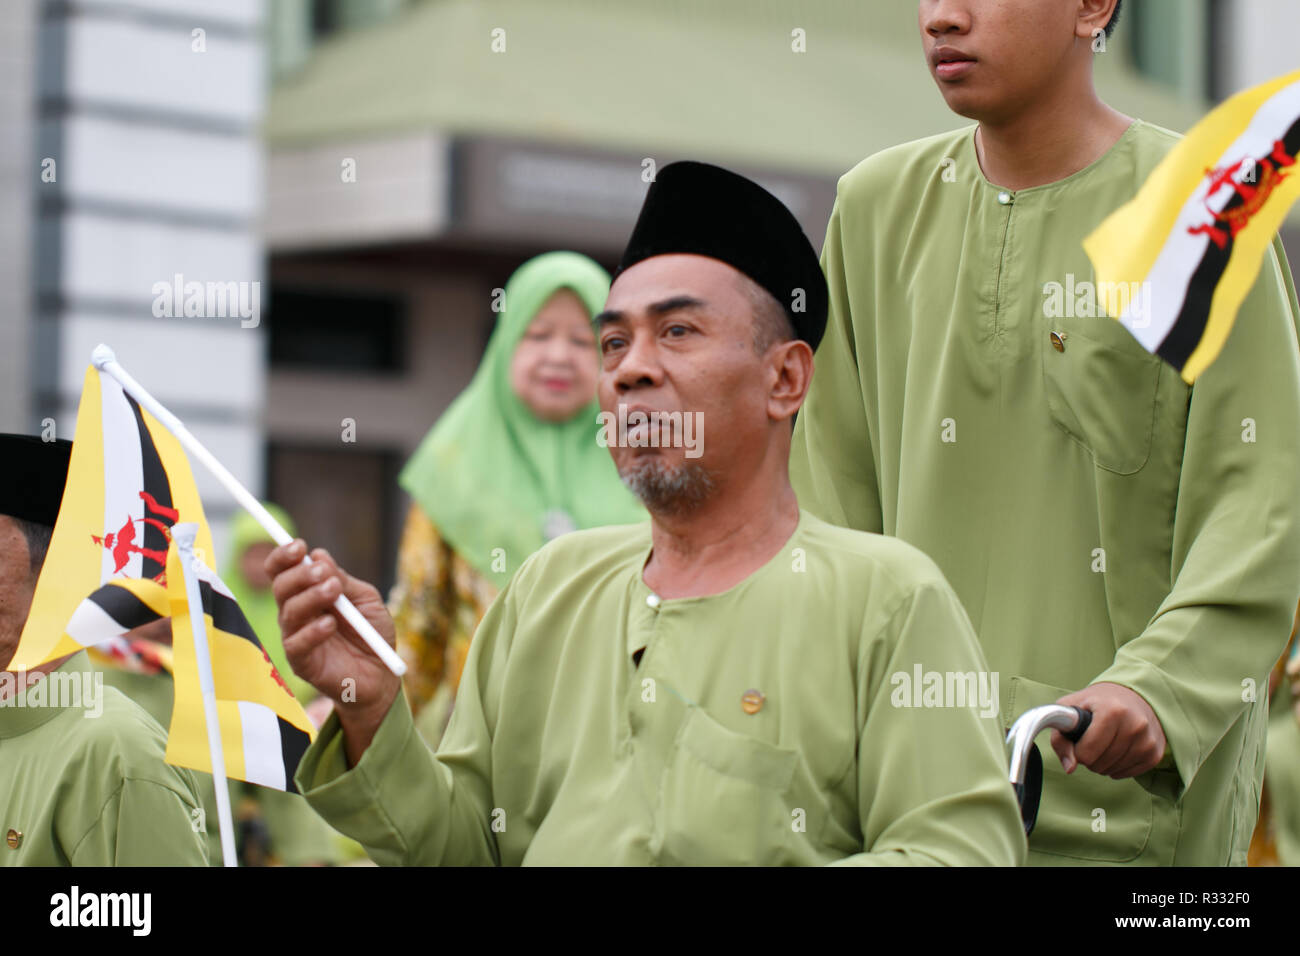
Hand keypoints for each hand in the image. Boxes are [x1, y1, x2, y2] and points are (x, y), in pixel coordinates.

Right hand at [267, 540, 400, 762]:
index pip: (283, 572)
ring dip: (310, 596)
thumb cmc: (373, 634)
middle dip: (300, 574)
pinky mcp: (301, 664)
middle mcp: (297, 614)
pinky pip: (296, 644)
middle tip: (324, 572)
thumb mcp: (366, 601)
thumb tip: (319, 555)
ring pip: (288, 612)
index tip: (299, 546)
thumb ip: (344, 580)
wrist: (384, 675)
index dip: (284, 557)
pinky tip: (330, 623)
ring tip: (333, 590)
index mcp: (308, 595)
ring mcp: (296, 638)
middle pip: (281, 588)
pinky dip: (312, 630)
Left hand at [1050, 682, 1165, 778]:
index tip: (1080, 737)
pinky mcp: (1155, 754)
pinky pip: (1126, 774)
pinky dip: (1116, 767)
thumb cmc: (1096, 703)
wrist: (1131, 696)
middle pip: (1098, 764)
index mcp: (1112, 711)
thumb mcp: (1070, 709)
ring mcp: (1148, 740)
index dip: (1077, 750)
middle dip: (1089, 757)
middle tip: (1092, 739)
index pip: (1086, 753)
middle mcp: (1134, 725)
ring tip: (1104, 742)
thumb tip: (1070, 768)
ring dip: (1102, 763)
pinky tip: (1117, 749)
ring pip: (1111, 771)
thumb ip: (1060, 739)